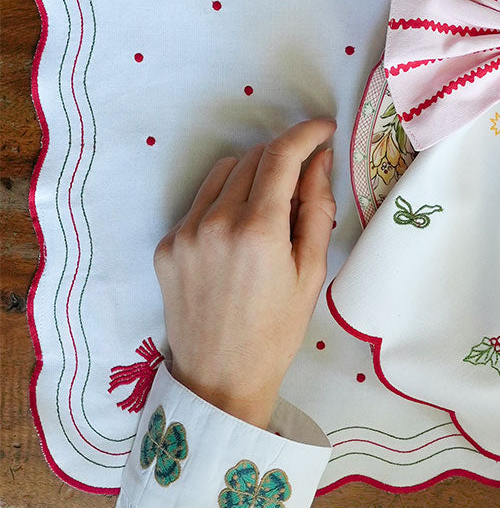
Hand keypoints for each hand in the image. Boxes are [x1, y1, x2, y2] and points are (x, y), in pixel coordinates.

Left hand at [153, 118, 336, 428]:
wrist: (219, 378)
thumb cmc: (276, 331)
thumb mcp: (312, 272)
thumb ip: (316, 209)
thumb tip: (319, 162)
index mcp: (258, 231)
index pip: (281, 156)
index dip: (306, 134)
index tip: (324, 129)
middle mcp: (216, 222)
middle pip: (253, 159)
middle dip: (284, 158)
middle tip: (305, 182)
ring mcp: (185, 233)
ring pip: (224, 173)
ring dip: (253, 173)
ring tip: (272, 205)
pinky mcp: (168, 245)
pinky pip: (201, 202)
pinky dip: (226, 201)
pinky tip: (241, 232)